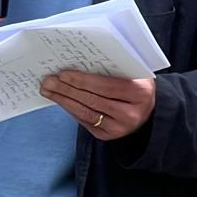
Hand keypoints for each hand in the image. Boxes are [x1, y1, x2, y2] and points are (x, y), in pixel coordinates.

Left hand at [40, 71, 155, 139]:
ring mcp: (119, 128)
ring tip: (48, 90)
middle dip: (67, 90)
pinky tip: (60, 100)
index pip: (106, 86)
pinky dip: (70, 109)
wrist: (148, 109)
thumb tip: (80, 60)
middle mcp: (131, 114)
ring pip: (86, 113)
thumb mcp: (134, 72)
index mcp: (140, 93)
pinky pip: (84, 121)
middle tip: (49, 81)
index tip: (63, 74)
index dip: (83, 81)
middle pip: (92, 100)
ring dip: (64, 100)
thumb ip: (114, 66)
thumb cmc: (136, 84)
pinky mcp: (108, 136)